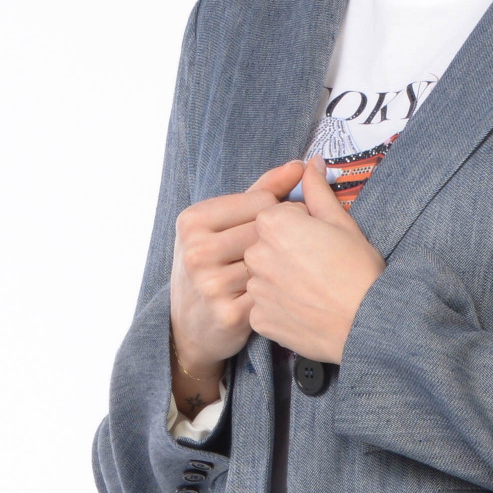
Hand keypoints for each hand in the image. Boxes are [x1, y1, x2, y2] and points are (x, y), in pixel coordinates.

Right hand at [169, 158, 305, 373]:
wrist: (191, 326)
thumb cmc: (213, 266)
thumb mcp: (222, 224)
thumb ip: (262, 190)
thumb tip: (300, 165)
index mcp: (193, 220)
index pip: (263, 201)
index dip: (280, 213)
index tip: (278, 227)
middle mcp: (196, 251)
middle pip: (270, 232)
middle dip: (285, 241)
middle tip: (285, 254)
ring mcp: (210, 284)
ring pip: (274, 263)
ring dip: (284, 270)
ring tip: (278, 275)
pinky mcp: (229, 314)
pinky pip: (274, 293)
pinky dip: (280, 294)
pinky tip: (276, 296)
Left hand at [244, 153, 386, 362]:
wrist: (366, 324)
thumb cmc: (359, 271)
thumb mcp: (343, 223)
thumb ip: (318, 190)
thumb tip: (312, 162)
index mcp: (273, 223)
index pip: (277, 215)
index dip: (301, 225)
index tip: (321, 240)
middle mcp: (256, 254)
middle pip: (265, 244)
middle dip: (286, 250)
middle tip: (319, 266)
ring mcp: (256, 289)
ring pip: (263, 275)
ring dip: (280, 278)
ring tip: (313, 289)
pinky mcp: (259, 319)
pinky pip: (264, 306)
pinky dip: (279, 306)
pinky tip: (305, 308)